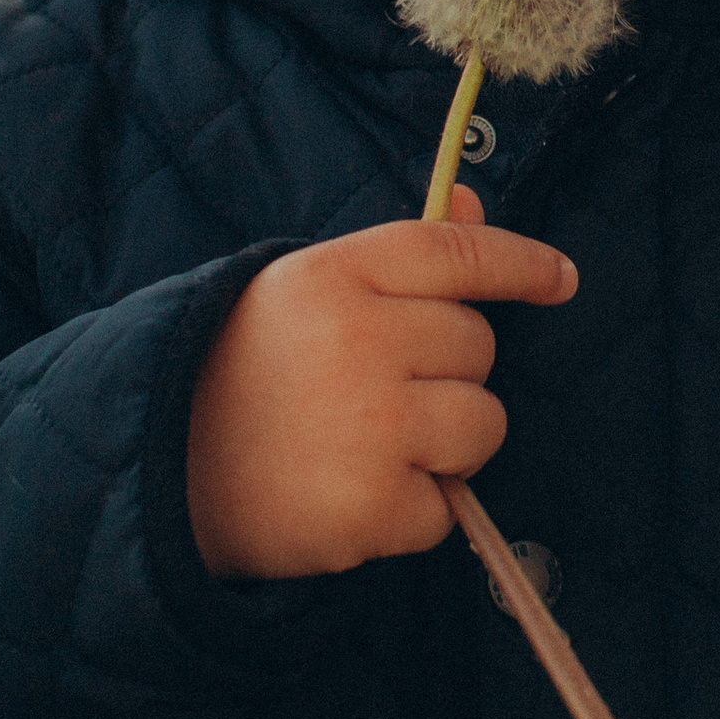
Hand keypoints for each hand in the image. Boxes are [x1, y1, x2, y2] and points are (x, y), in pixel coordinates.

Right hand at [186, 190, 576, 580]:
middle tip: (375, 391)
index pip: (457, 253)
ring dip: (448, 443)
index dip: (520, 263)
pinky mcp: (371, 507)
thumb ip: (396, 257)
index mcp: (336, 275)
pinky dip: (414, 511)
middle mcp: (359, 341)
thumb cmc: (244, 371)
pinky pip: (448, 506)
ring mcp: (370, 426)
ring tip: (373, 446)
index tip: (560, 279)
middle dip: (448, 372)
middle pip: (478, 346)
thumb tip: (477, 207)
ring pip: (483, 424)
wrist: (160, 471)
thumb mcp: (306, 291)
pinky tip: (353, 495)